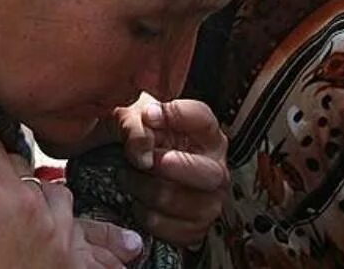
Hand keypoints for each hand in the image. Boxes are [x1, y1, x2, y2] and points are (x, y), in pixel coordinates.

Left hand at [113, 93, 228, 246]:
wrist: (136, 171)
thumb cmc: (141, 141)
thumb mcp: (132, 120)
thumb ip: (136, 127)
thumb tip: (141, 153)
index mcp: (207, 135)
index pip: (203, 119)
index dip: (177, 115)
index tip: (150, 115)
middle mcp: (214, 168)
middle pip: (207, 172)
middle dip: (171, 166)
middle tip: (146, 160)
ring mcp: (208, 201)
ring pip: (184, 202)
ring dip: (148, 189)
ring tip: (129, 176)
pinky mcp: (194, 228)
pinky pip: (170, 227)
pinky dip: (146, 214)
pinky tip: (138, 199)